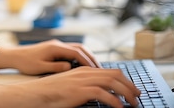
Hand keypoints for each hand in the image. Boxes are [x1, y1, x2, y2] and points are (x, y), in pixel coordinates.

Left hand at [0, 39, 100, 74]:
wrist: (14, 56)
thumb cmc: (25, 62)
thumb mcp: (40, 67)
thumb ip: (56, 67)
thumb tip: (69, 67)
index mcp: (55, 47)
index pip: (77, 53)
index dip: (88, 61)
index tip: (96, 70)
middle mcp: (57, 44)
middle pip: (80, 48)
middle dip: (92, 57)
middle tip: (101, 69)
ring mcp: (56, 45)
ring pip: (77, 48)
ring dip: (87, 56)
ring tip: (95, 67)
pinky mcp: (55, 48)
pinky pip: (72, 50)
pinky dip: (80, 56)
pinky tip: (83, 65)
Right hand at [16, 66, 140, 107]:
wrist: (35, 94)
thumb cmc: (51, 93)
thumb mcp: (71, 87)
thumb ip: (85, 86)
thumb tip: (100, 93)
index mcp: (84, 70)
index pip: (110, 71)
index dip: (125, 80)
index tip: (132, 90)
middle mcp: (85, 72)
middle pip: (115, 75)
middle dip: (130, 86)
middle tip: (138, 96)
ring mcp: (82, 80)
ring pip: (112, 83)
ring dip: (126, 93)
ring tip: (133, 104)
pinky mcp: (79, 91)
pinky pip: (102, 94)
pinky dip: (114, 101)